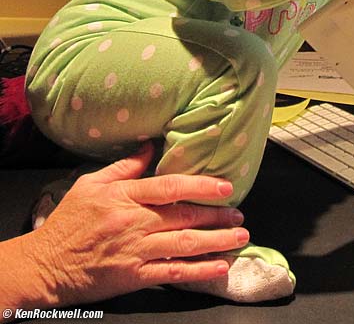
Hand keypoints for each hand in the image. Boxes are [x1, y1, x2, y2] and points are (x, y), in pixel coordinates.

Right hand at [13, 143, 247, 307]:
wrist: (44, 266)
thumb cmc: (69, 221)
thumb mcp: (91, 184)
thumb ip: (124, 167)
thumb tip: (151, 145)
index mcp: (124, 196)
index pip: (169, 186)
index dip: (201, 185)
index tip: (226, 186)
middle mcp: (134, 222)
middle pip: (184, 215)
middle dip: (217, 215)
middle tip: (240, 214)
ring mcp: (135, 251)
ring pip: (184, 243)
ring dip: (217, 240)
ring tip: (240, 236)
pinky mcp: (134, 277)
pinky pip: (173, 272)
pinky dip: (199, 270)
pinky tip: (220, 266)